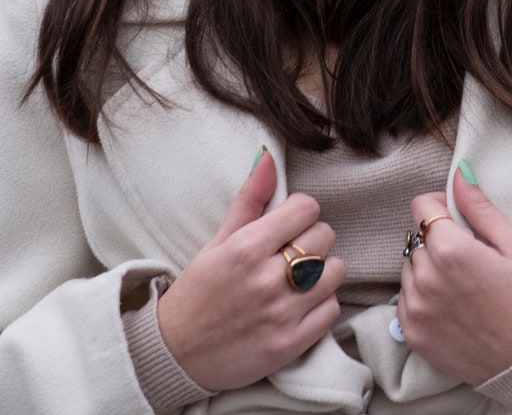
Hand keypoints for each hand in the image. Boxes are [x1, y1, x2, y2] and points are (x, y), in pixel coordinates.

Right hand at [157, 151, 345, 390]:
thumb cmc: (197, 292)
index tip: (289, 222)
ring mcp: (281, 314)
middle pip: (324, 236)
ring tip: (301, 277)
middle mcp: (266, 279)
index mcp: (246, 248)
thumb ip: (248, 200)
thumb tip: (269, 157)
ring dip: (322, 271)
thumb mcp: (217, 242)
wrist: (175, 355)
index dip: (300, 211)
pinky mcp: (290, 344)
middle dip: (312, 238)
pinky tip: (302, 304)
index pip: (306, 208)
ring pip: (335, 271)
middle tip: (292, 250)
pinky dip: (322, 304)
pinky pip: (331, 309)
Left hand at [396, 166, 511, 384]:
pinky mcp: (414, 335)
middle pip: (415, 237)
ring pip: (409, 268)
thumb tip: (459, 174)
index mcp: (450, 251)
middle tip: (468, 255)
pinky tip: (451, 304)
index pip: (421, 206)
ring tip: (461, 283)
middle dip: (436, 238)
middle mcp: (426, 279)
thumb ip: (480, 207)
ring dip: (427, 267)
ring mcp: (416, 310)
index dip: (441, 207)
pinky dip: (422, 296)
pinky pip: (405, 300)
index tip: (459, 219)